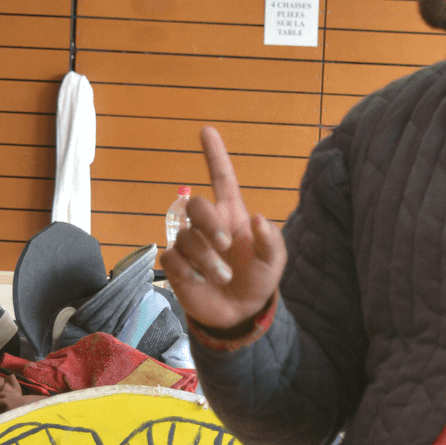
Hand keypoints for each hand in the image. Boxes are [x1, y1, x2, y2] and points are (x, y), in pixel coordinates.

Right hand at [160, 126, 285, 330]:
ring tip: (223, 278)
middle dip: (208, 224)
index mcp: (232, 215)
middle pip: (195, 204)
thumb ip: (271, 240)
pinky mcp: (175, 265)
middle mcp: (207, 225)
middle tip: (225, 246)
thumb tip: (258, 219)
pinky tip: (198, 281)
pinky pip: (171, 258)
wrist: (239, 314)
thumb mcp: (274, 262)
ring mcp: (189, 244)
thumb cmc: (258, 280)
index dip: (215, 155)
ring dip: (206, 260)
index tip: (207, 130)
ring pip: (185, 237)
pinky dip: (187, 271)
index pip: (221, 178)